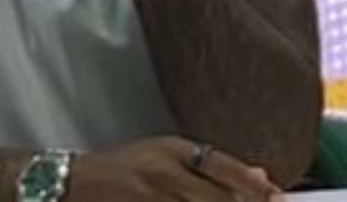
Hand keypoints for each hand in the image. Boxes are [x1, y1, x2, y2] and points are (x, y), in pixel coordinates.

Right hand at [68, 136, 282, 200]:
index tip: (276, 196)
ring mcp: (150, 198)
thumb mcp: (167, 154)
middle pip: (215, 196)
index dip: (251, 185)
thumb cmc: (125, 167)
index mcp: (173, 151)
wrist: (70, 183)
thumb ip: (210, 164)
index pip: (222, 167)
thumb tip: (260, 175)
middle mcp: (164, 174)